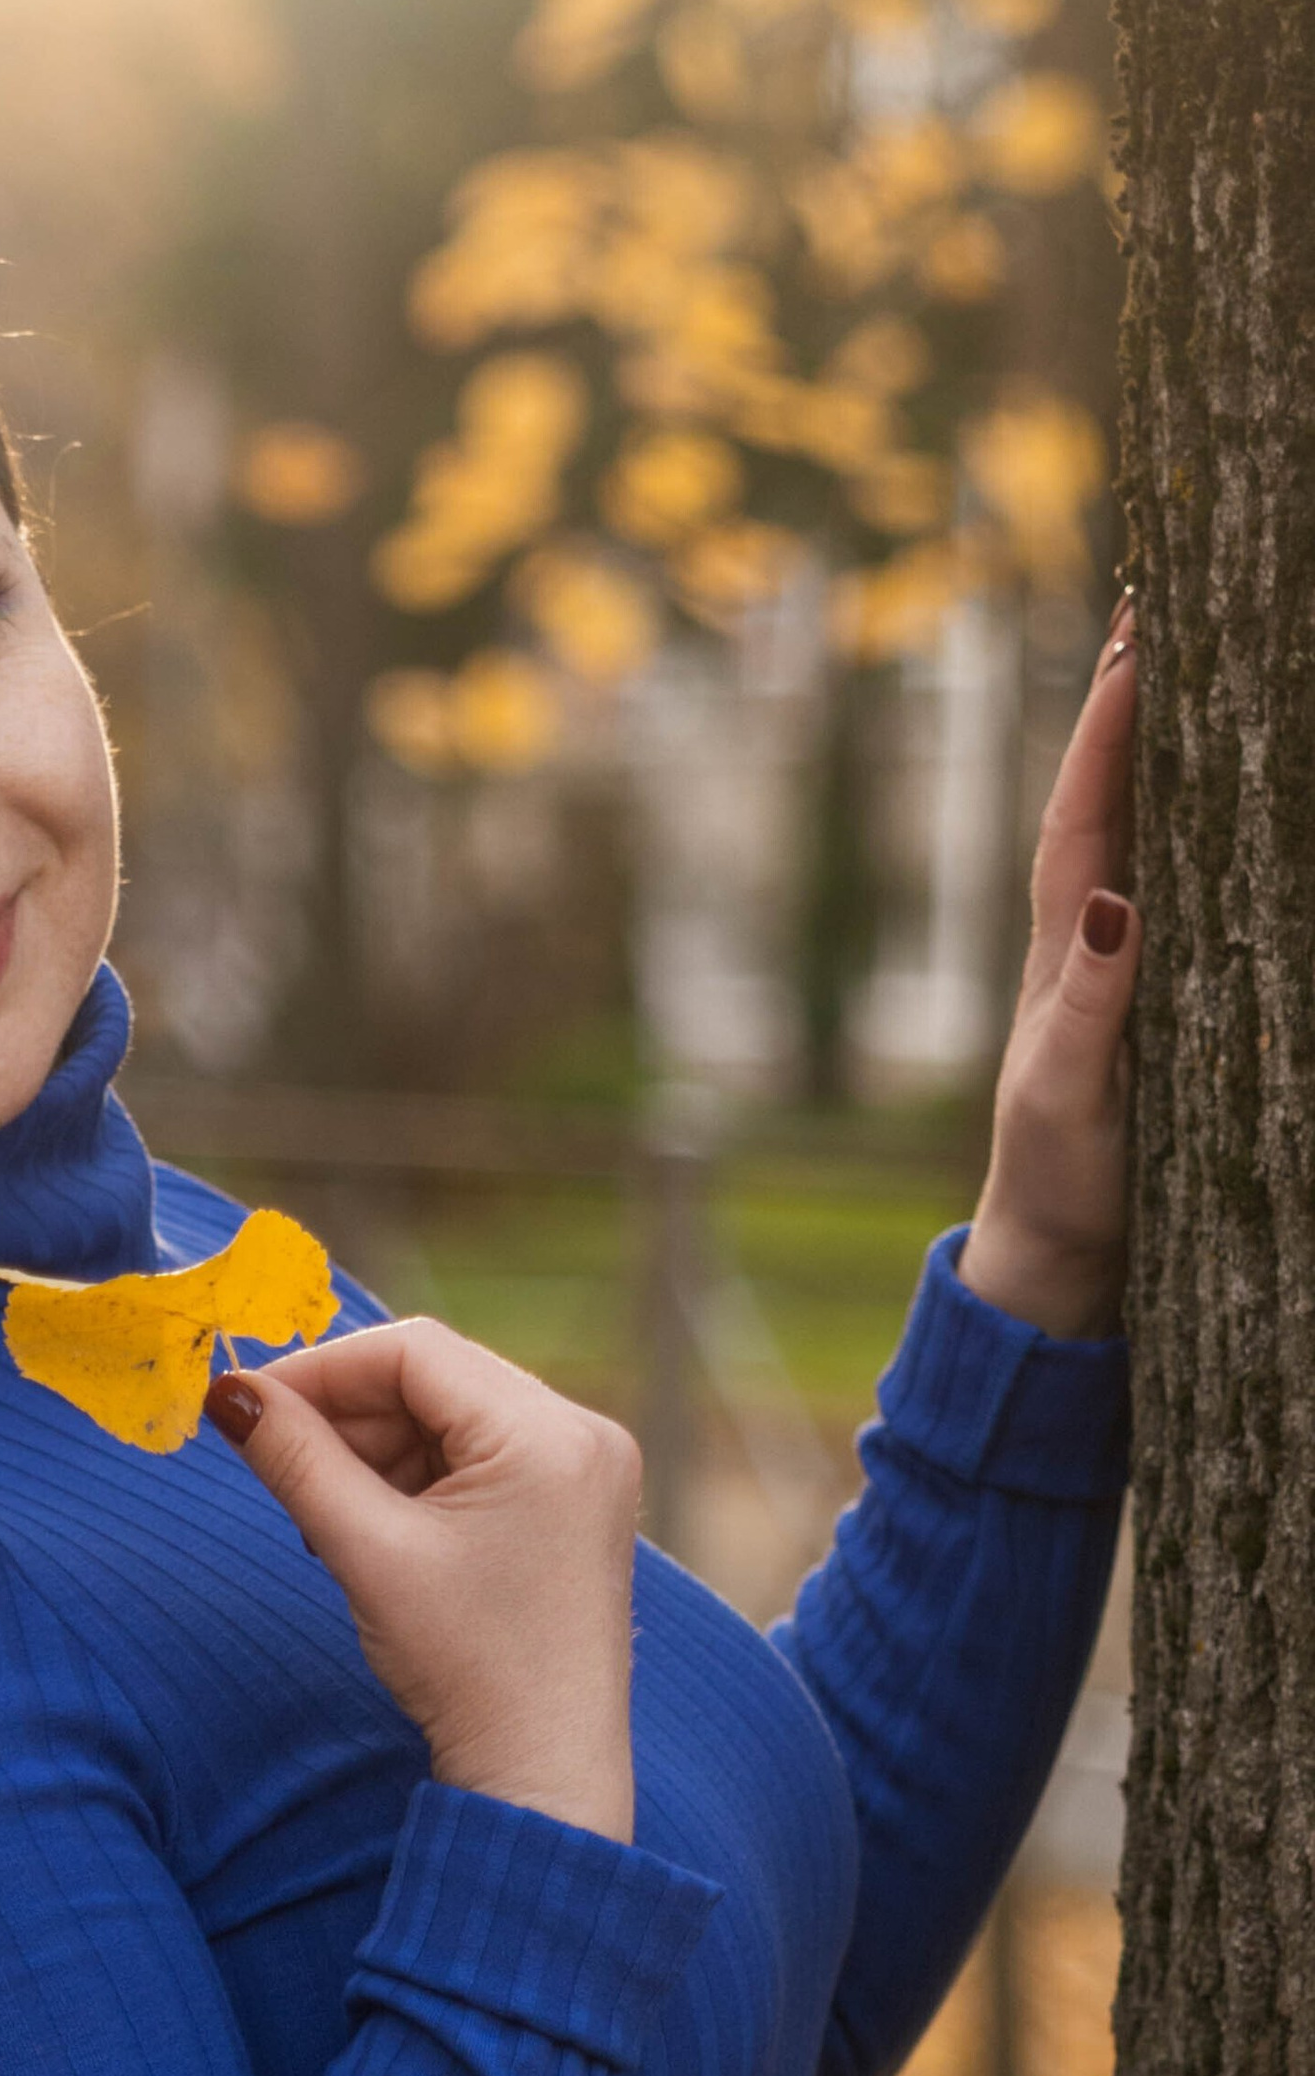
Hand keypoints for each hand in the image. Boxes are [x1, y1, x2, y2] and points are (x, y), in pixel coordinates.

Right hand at [205, 1326, 639, 1843]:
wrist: (543, 1775)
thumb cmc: (467, 1668)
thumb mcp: (367, 1551)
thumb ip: (295, 1460)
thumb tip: (229, 1393)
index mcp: (548, 1434)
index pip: (413, 1350)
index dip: (322, 1370)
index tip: (252, 1407)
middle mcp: (583, 1433)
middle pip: (433, 1377)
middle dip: (348, 1416)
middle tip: (284, 1468)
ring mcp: (585, 1468)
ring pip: (448, 1414)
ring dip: (375, 1450)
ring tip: (331, 1520)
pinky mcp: (572, 1503)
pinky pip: (476, 1454)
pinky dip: (414, 1477)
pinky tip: (375, 1530)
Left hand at [957, 597, 1141, 1338]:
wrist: (1063, 1250)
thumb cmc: (1064, 1175)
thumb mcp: (1072, 1093)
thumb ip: (1094, 1005)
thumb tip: (1119, 906)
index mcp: (1064, 953)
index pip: (1084, 819)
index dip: (1106, 735)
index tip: (1133, 645)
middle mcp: (1089, 942)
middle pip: (1109, 804)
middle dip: (1128, 713)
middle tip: (1153, 612)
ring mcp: (1120, 965)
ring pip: (1141, 836)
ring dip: (1157, 755)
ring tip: (1184, 663)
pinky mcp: (1155, 999)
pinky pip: (1175, 887)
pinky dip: (1190, 829)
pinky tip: (1226, 792)